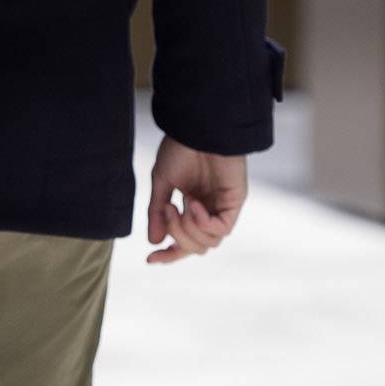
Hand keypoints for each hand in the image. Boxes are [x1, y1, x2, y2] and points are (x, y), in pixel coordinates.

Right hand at [145, 137, 246, 264]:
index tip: (150, 259)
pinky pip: (221, 229)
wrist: (198, 126)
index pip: (183, 241)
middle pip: (196, 247)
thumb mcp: (162, 182)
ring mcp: (222, 207)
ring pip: (209, 243)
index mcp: (191, 206)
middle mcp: (209, 210)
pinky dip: (203, 223)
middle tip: (167, 210)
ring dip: (188, 229)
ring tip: (180, 204)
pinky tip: (193, 204)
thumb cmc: (180, 148)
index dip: (169, 255)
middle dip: (177, 236)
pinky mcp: (234, 202)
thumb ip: (158, 213)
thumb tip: (154, 242)